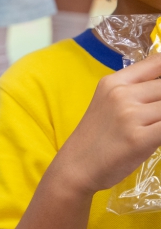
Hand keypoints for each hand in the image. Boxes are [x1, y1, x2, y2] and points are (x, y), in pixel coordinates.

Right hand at [54, 51, 160, 195]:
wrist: (76, 167)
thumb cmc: (96, 138)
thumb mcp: (110, 104)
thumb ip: (137, 91)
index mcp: (114, 82)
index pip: (157, 61)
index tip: (159, 94)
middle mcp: (121, 94)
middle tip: (155, 116)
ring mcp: (130, 115)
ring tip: (154, 126)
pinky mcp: (139, 137)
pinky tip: (157, 136)